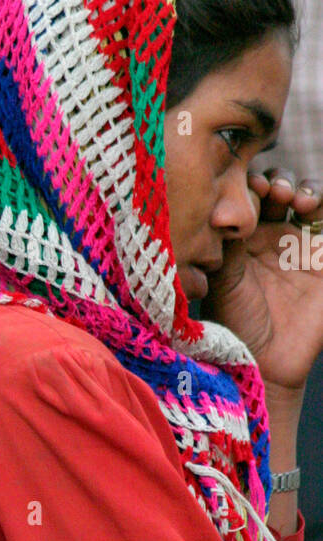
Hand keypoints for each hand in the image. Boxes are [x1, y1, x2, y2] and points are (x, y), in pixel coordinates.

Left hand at [202, 169, 322, 392]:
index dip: (249, 183)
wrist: (268, 359)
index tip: (247, 185)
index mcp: (240, 236)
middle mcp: (270, 234)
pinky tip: (316, 206)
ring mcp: (301, 244)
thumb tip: (226, 208)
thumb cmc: (237, 322)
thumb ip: (228, 244)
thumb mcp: (225, 279)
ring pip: (309, 198)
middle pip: (279, 189)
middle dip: (278, 181)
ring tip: (297, 199)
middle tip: (273, 191)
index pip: (247, 195)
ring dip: (306, 189)